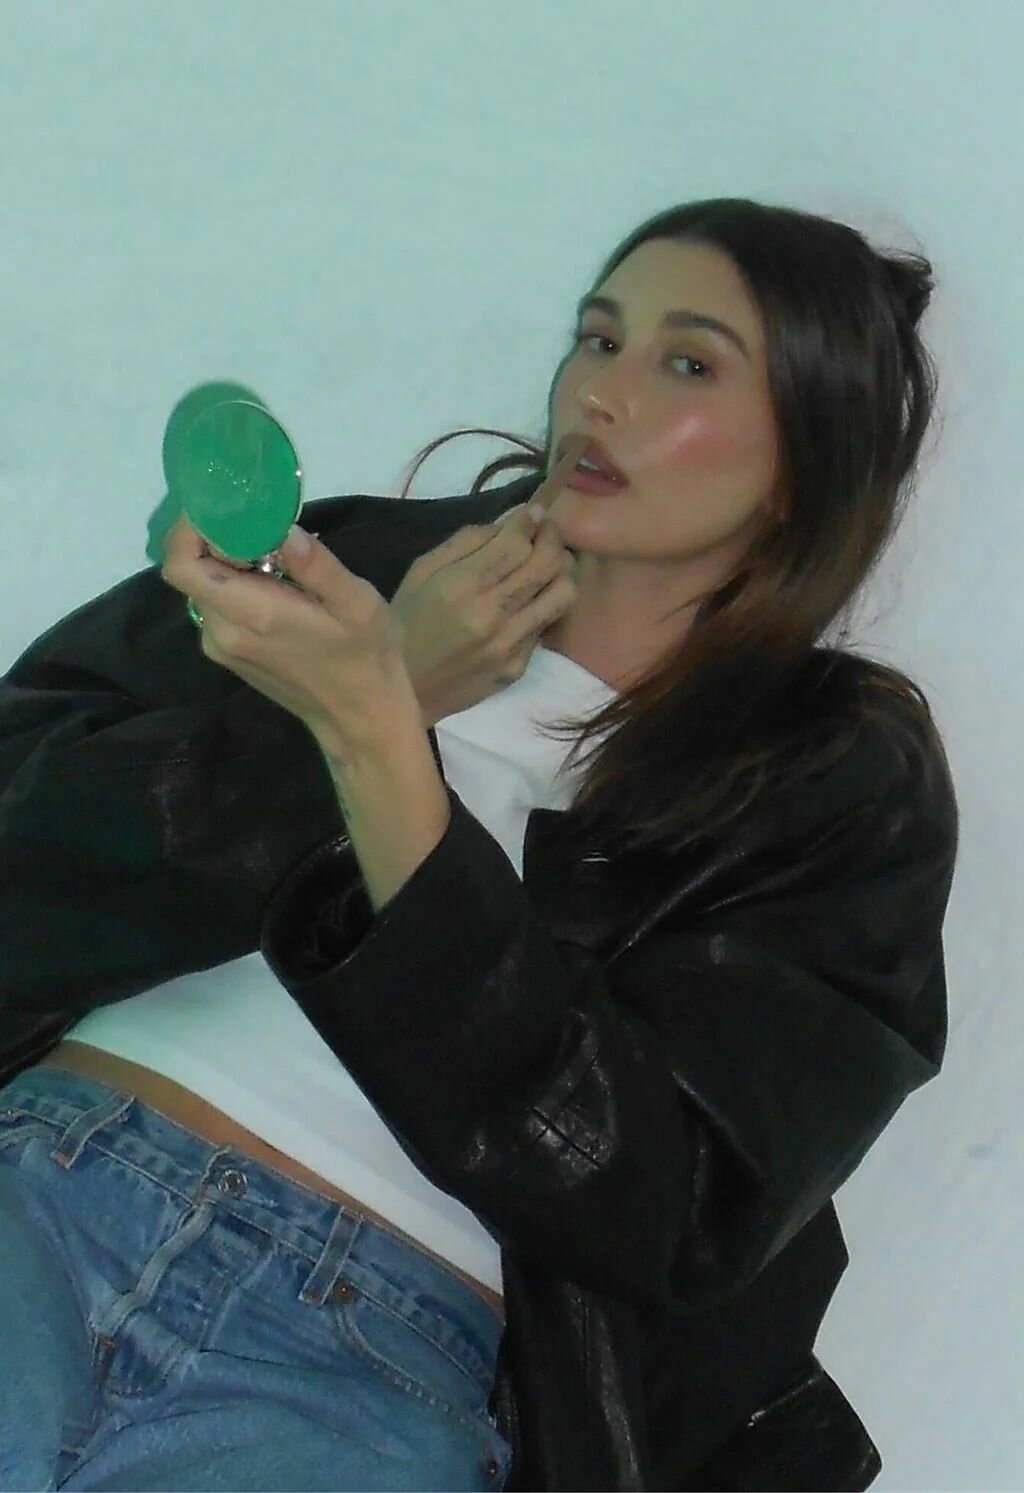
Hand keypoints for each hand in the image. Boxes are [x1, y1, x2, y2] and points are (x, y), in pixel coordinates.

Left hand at [160, 515, 416, 753]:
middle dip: (214, 537)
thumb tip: (280, 527)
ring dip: (227, 560)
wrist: (360, 719)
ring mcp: (221, 647)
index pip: (183, 564)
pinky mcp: (229, 654)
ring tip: (274, 550)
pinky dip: (233, 582)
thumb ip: (314, 564)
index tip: (223, 504)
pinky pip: (216, 605)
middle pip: (190, 570)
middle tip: (259, 519)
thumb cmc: (366, 657)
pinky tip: (275, 582)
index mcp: (251, 614)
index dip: (189, 528)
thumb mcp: (356, 603)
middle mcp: (223, 632)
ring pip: (203, 586)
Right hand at [391, 502, 578, 726]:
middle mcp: (491, 615)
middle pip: (548, 563)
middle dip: (553, 537)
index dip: (531, 521)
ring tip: (547, 564)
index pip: (517, 544)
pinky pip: (545, 625)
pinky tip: (526, 601)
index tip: (533, 514)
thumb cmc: (405, 621)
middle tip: (545, 533)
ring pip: (563, 594)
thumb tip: (509, 524)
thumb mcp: (421, 571)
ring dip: (561, 570)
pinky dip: (542, 604)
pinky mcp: (517, 667)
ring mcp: (509, 645)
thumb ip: (467, 542)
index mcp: (462, 586)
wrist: (402, 688)